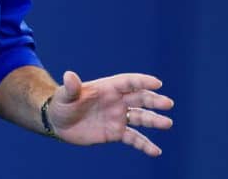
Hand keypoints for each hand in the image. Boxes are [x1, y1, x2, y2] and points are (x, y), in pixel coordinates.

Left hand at [47, 70, 173, 155]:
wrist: (59, 123)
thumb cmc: (62, 104)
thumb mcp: (64, 96)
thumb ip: (71, 88)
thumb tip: (69, 75)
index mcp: (106, 88)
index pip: (127, 82)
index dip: (142, 81)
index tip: (157, 83)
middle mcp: (116, 101)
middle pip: (139, 98)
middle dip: (153, 100)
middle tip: (168, 104)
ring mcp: (118, 117)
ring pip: (140, 117)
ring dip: (154, 120)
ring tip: (167, 124)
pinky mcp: (116, 132)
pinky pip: (134, 138)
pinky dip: (145, 145)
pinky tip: (156, 151)